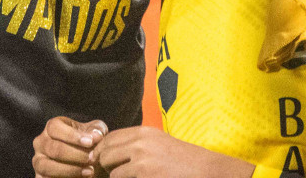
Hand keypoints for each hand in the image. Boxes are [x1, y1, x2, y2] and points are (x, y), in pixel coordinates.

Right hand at [32, 116, 106, 177]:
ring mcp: (38, 161)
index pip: (55, 127)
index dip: (72, 135)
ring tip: (90, 171)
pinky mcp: (40, 177)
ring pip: (48, 166)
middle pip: (53, 148)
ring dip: (70, 170)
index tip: (90, 142)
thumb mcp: (94, 133)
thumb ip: (96, 131)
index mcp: (51, 127)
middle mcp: (41, 143)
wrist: (86, 163)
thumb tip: (96, 136)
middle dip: (75, 154)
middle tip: (92, 158)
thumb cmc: (87, 143)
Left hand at [94, 127, 250, 177]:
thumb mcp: (158, 143)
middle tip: (112, 173)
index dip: (101, 150)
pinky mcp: (145, 175)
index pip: (109, 138)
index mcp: (143, 132)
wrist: (205, 170)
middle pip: (105, 154)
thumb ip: (136, 143)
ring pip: (113, 173)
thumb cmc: (183, 160)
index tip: (101, 160)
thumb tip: (109, 151)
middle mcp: (140, 142)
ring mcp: (142, 160)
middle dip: (106, 166)